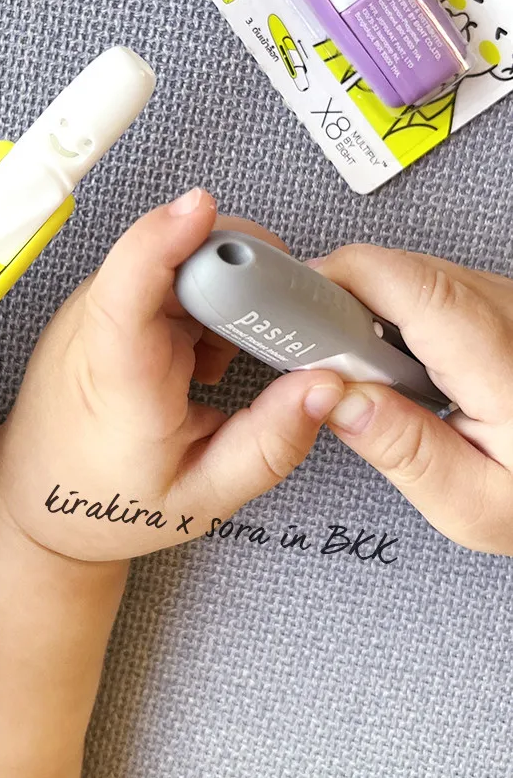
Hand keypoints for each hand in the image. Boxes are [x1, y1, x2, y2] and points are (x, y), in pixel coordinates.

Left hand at [0, 189, 345, 561]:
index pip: (129, 285)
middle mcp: (96, 328)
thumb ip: (269, 445)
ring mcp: (94, 311)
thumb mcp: (203, 497)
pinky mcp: (101, 307)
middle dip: (241, 268)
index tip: (203, 206)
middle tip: (289, 313)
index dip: (166, 237)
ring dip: (224, 291)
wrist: (37, 503)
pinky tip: (203, 357)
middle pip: (172, 259)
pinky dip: (202, 303)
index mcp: (118, 377)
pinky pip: (163, 277)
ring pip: (174, 263)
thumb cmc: (109, 504)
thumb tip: (324, 386)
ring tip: (231, 359)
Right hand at [316, 245, 512, 552]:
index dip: (324, 284)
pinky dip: (402, 320)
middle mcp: (505, 309)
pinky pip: (431, 289)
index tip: (286, 318)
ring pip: (407, 276)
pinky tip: (414, 372)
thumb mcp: (477, 506)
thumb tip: (334, 399)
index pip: (390, 278)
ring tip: (384, 383)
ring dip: (371, 318)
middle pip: (388, 271)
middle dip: (339, 310)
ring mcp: (506, 298)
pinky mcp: (503, 301)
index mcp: (497, 356)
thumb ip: (401, 451)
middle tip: (333, 373)